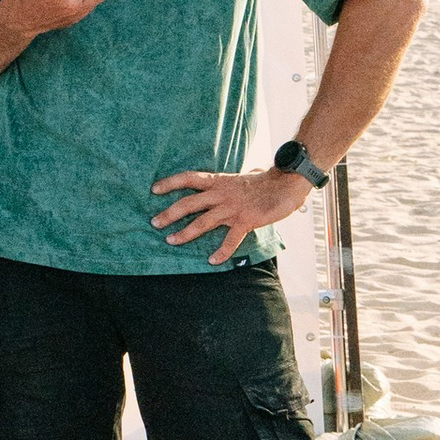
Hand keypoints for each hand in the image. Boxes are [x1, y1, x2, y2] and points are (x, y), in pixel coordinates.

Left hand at [150, 163, 311, 262]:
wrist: (286, 183)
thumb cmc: (263, 182)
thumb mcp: (238, 179)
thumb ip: (225, 184)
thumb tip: (217, 184)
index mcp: (218, 182)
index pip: (189, 178)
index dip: (171, 183)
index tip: (153, 189)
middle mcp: (221, 194)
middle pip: (189, 203)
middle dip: (169, 213)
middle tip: (154, 222)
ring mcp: (232, 208)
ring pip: (203, 221)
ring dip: (185, 233)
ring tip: (170, 241)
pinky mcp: (246, 220)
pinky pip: (231, 239)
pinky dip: (221, 252)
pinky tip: (212, 261)